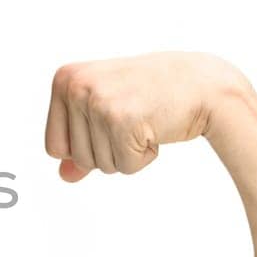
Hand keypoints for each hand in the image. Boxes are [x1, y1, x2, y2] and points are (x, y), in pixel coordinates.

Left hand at [43, 51, 246, 181]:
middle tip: (134, 117)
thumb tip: (64, 176)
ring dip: (128, 153)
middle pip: (78, 158)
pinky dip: (145, 156)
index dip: (88, 145)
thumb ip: (81, 141)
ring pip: (101, 165)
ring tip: (145, 120)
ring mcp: (98, 103)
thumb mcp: (108, 109)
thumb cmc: (154, 93)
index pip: (54, 147)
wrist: (202, 83)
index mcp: (64, 79)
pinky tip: (156, 127)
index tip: (113, 116)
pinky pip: (125, 166)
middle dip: (110, 150)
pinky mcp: (121, 121)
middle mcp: (76, 87)